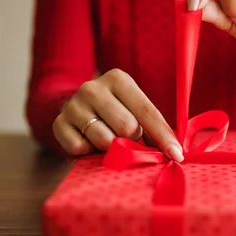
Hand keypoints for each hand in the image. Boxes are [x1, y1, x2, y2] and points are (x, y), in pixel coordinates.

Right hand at [52, 68, 183, 160]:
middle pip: (127, 127)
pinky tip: (89, 142)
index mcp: (118, 79)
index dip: (164, 137)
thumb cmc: (115, 113)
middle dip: (133, 140)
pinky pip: (81, 149)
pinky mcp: (58, 124)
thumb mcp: (134, 110)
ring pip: (105, 140)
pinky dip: (89, 152)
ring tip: (108, 139)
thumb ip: (153, 127)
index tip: (177, 155)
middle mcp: (93, 87)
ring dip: (111, 148)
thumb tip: (175, 151)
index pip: (147, 112)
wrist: (73, 110)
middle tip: (127, 138)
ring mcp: (73, 105)